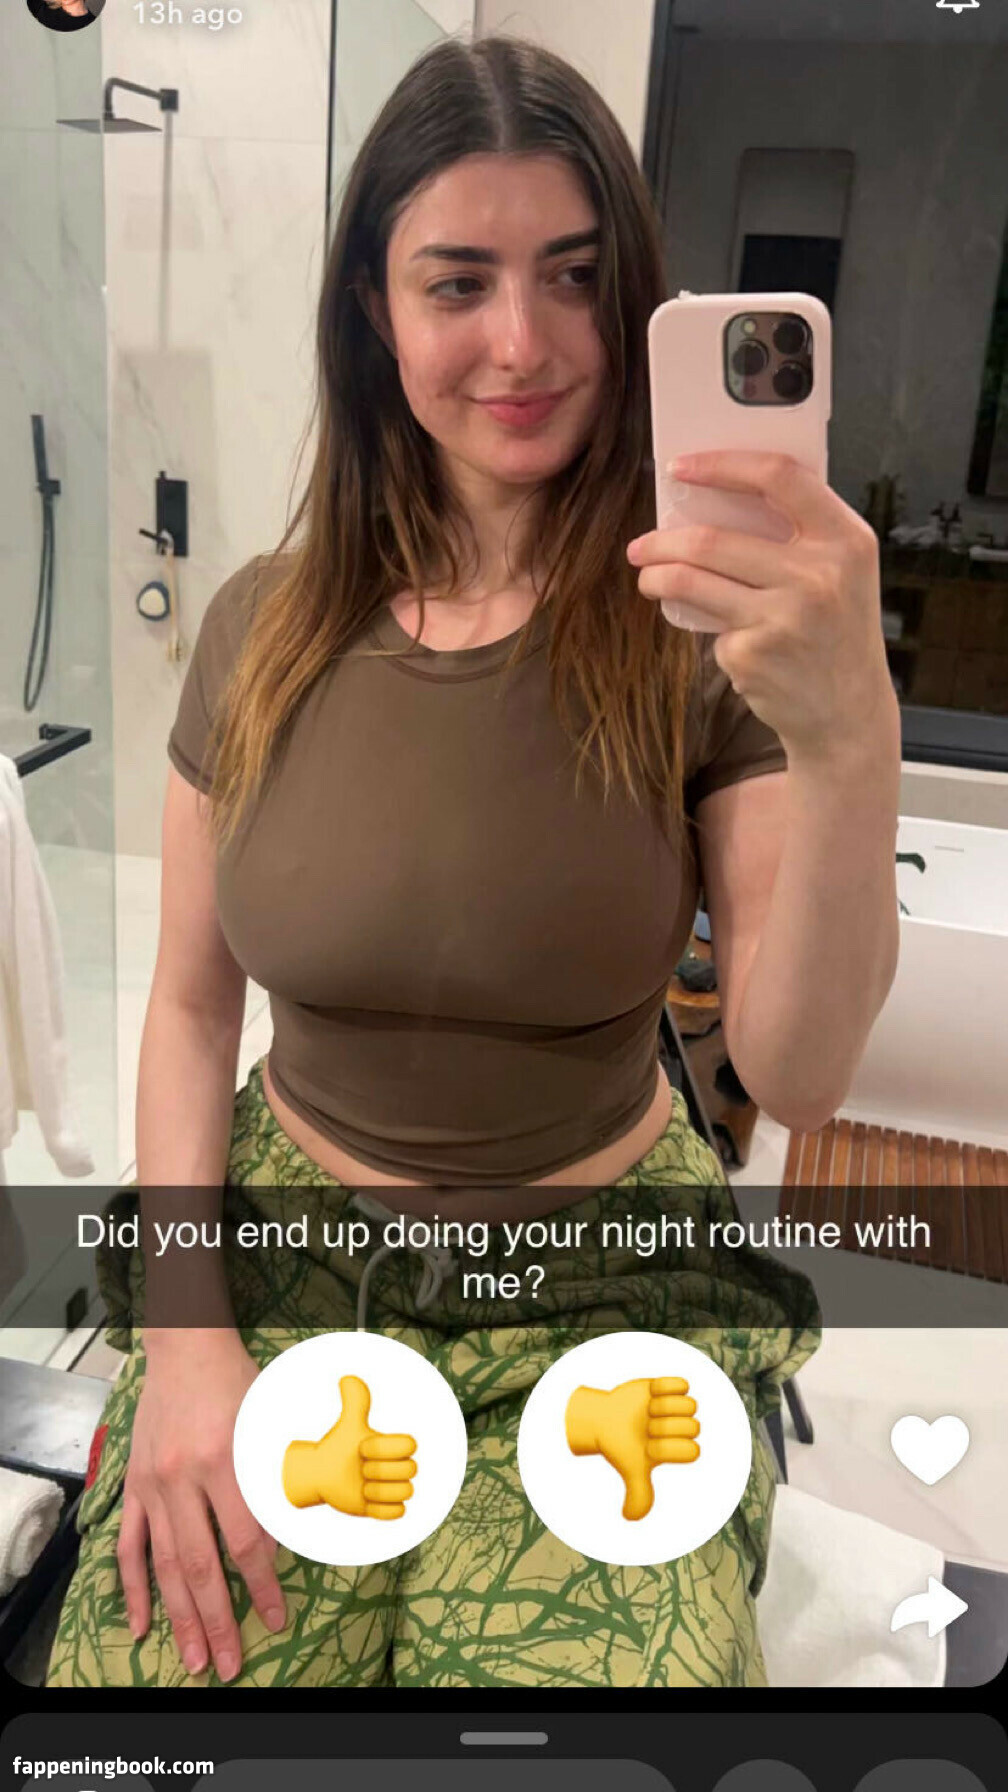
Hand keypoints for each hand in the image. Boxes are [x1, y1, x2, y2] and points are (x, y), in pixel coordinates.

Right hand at [119, 1330, 285, 1682]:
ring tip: (193, 1657)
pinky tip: (140, 1624)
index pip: (246, 1540)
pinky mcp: (134, 1485)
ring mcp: (153, 1485)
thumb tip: (289, 1539)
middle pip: (202, 1565)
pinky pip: (129, 1546)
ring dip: (180, 1617)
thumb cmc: (238, 1381)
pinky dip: (133, 1588)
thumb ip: (277, 1478)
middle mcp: (182, 1478)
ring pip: (166, 1565)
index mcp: (224, 1460)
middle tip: (229, 1664)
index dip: (261, 1586)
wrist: (186, 1348)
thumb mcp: (269, 1422)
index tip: (274, 1618)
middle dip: (218, 1620)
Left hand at [283, 1375, 417, 1518]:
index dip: (384, 1448)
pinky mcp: (385, 1509)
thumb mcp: (347, 1425)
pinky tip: (365, 1502)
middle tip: (360, 1469)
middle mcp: (398, 1467)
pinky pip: (398, 1513)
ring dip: (379, 1491)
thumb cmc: (338, 1447)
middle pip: (410, 1470)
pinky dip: (381, 1509)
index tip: (361, 1448)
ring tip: (361, 1488)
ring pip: (406, 1492)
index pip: (409, 1445)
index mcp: (393, 1446)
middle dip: (380, 1470)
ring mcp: (392, 1488)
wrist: (322, 1474)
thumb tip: (347, 1378)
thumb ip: (355, 1402)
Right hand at [565, 1376, 699, 1520]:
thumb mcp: (630, 1470)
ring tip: (649, 1410)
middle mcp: (682, 1428)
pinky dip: (666, 1388)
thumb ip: (639, 1493)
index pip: (693, 1451)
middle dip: (667, 1428)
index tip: (649, 1448)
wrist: (604, 1421)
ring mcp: (676, 1407)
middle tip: (648, 1428)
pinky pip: (682, 1384)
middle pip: (695, 1427)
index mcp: (678, 1449)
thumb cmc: (621, 1447)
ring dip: (666, 1407)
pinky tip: (652, 1394)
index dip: (669, 1449)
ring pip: (692, 1405)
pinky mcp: (668, 1388)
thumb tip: (631, 1517)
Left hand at [626, 450, 897, 760]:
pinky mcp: (753, 654)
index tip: (681, 468)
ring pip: (692, 581)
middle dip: (662, 541)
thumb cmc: (836, 633)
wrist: (848, 714)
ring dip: (656, 576)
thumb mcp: (843, 573)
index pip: (781, 476)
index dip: (723, 465)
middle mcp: (819, 574)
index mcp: (846, 540)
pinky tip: (733, 645)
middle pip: (713, 539)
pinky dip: (709, 632)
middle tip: (640, 546)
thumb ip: (800, 535)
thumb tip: (715, 501)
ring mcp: (784, 617)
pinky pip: (710, 629)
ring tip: (648, 579)